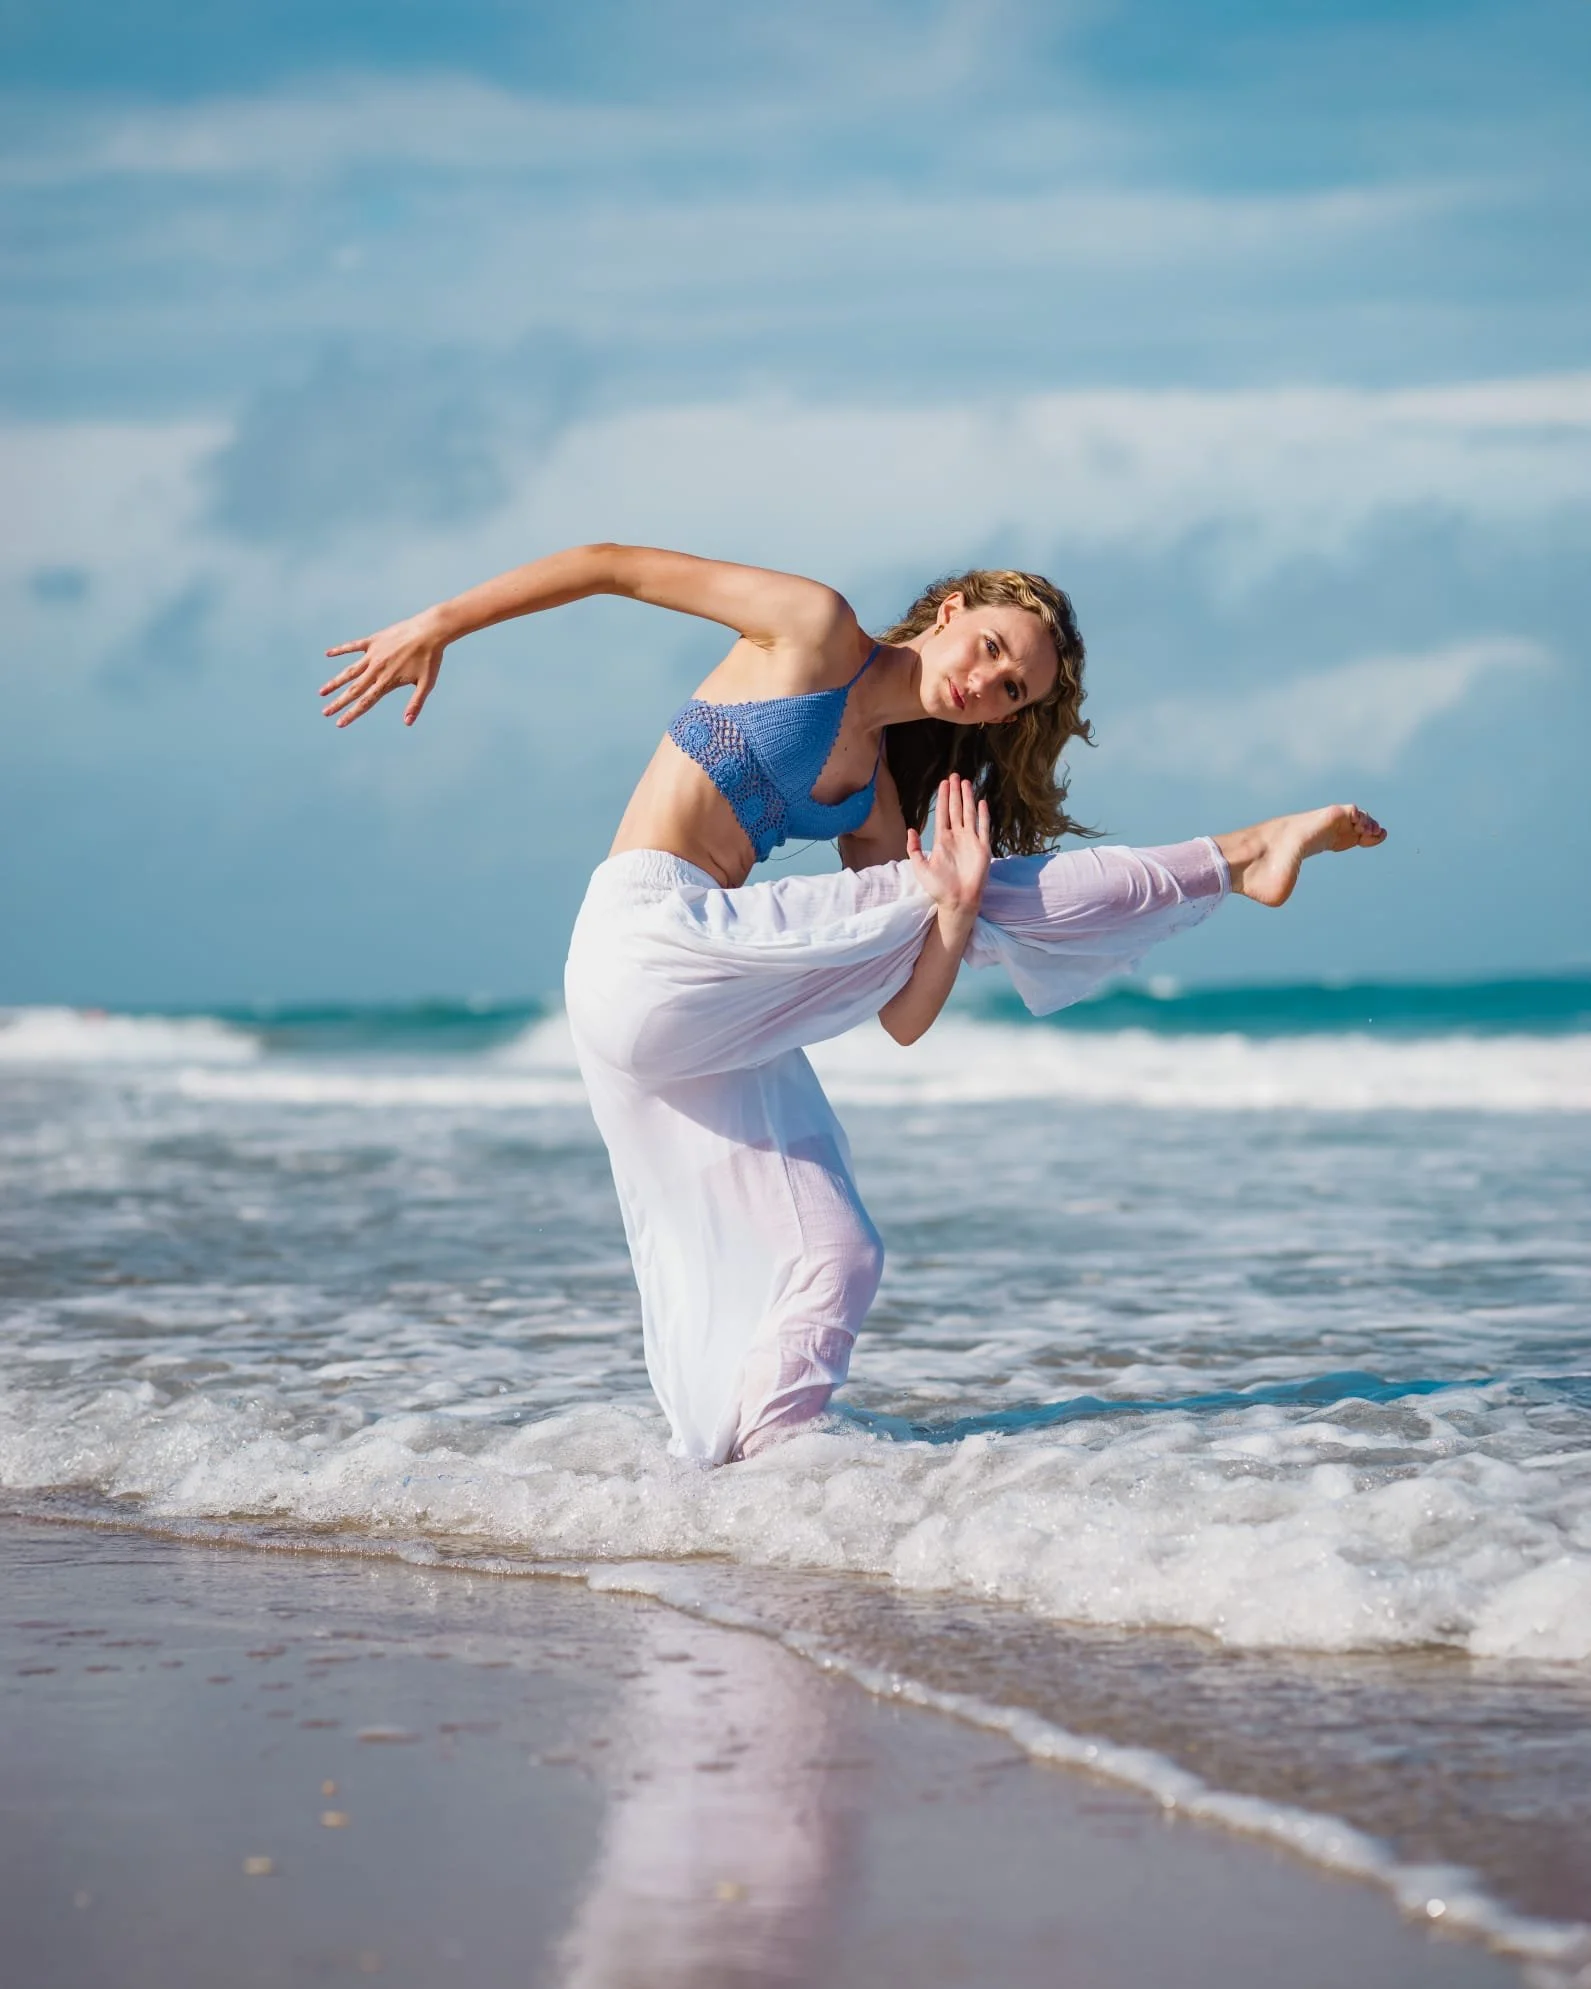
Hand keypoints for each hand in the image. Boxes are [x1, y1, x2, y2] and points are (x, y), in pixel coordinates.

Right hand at [320, 610, 446, 727]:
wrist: (430, 630)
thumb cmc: (431, 658)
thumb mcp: (426, 684)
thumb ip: (415, 703)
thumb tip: (407, 723)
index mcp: (387, 681)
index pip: (365, 702)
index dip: (352, 714)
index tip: (339, 723)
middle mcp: (376, 669)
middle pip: (353, 690)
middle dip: (338, 703)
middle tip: (325, 712)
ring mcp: (373, 654)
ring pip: (349, 671)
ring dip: (335, 682)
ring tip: (322, 692)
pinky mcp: (373, 640)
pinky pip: (353, 646)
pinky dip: (340, 650)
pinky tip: (327, 654)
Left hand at [906, 776, 990, 921]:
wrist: (957, 901)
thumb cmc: (938, 887)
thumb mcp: (920, 867)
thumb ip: (914, 848)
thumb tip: (911, 829)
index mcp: (942, 840)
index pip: (942, 814)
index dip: (942, 798)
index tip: (943, 783)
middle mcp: (957, 837)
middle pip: (956, 809)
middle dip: (955, 793)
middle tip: (954, 776)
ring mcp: (971, 841)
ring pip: (969, 814)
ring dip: (968, 798)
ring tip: (966, 782)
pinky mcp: (982, 848)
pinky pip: (984, 828)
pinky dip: (983, 815)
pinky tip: (982, 802)